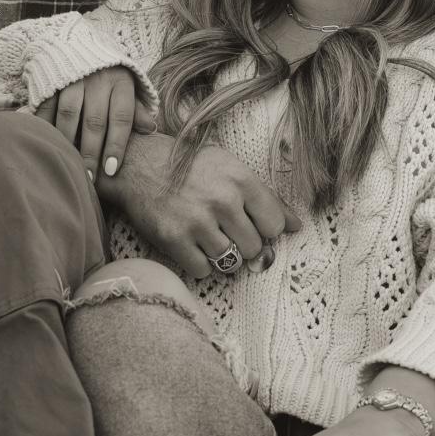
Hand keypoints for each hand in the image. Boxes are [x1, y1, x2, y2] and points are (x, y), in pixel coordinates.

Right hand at [35, 67, 156, 181]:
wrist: (76, 42)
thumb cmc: (108, 74)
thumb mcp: (127, 86)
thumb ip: (136, 108)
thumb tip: (151, 129)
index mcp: (121, 82)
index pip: (121, 118)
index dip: (117, 145)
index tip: (112, 170)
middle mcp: (98, 79)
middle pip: (95, 121)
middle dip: (92, 152)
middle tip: (90, 177)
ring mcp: (72, 78)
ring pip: (69, 114)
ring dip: (69, 142)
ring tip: (70, 164)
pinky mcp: (51, 79)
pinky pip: (48, 106)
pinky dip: (47, 126)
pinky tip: (50, 144)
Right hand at [100, 132, 302, 278]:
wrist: (138, 165)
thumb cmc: (189, 167)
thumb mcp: (230, 169)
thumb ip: (265, 198)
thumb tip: (296, 227)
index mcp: (241, 180)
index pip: (275, 225)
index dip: (264, 229)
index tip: (250, 224)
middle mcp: (223, 201)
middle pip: (254, 248)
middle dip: (243, 244)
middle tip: (225, 230)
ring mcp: (198, 222)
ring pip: (230, 262)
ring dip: (221, 255)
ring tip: (207, 236)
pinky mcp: (174, 239)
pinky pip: (203, 270)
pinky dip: (199, 263)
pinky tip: (191, 244)